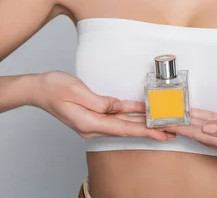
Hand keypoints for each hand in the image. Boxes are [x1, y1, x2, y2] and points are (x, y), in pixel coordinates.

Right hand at [35, 71, 175, 141]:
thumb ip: (98, 101)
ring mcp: (94, 120)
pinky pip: (117, 114)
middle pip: (127, 128)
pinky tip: (143, 111)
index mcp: (90, 123)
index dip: (144, 131)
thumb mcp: (77, 92)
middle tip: (171, 132)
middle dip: (150, 130)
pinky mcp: (95, 113)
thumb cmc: (54, 89)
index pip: (123, 129)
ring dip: (143, 122)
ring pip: (124, 122)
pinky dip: (131, 112)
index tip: (161, 134)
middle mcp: (94, 125)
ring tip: (163, 124)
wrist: (39, 89)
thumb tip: (115, 107)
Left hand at [157, 102, 216, 159]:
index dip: (182, 127)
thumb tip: (208, 128)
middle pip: (200, 134)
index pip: (200, 134)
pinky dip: (206, 121)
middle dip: (182, 126)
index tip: (166, 121)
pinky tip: (198, 116)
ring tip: (175, 116)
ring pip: (207, 131)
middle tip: (164, 117)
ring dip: (191, 124)